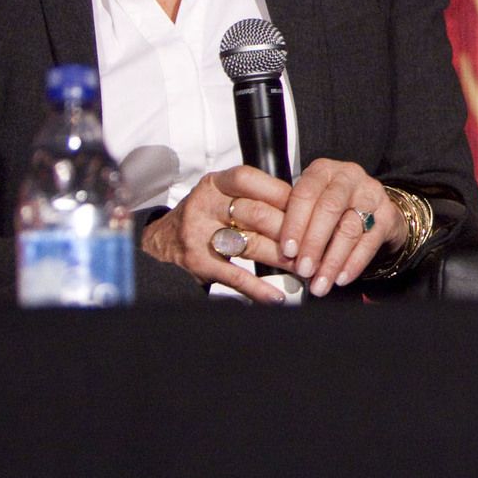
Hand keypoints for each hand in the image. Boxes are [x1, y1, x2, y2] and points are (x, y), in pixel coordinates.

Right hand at [139, 166, 294, 303]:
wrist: (161, 242)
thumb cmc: (204, 215)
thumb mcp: (222, 195)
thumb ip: (255, 195)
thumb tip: (303, 206)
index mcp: (216, 184)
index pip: (252, 180)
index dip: (283, 194)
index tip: (309, 209)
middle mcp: (206, 205)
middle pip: (257, 214)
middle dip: (291, 231)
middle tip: (315, 244)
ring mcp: (199, 234)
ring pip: (250, 243)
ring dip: (281, 258)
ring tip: (304, 268)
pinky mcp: (197, 262)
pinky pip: (233, 275)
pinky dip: (257, 288)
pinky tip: (276, 296)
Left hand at [274, 159, 408, 295]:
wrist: (371, 208)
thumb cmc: (331, 208)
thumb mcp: (309, 203)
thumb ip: (294, 220)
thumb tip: (280, 253)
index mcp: (322, 171)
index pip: (305, 194)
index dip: (295, 224)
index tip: (287, 251)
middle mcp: (348, 177)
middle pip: (329, 209)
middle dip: (314, 244)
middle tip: (304, 270)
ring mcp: (371, 194)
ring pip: (350, 228)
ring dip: (333, 260)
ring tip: (320, 283)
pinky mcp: (387, 215)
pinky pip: (370, 242)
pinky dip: (354, 263)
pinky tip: (341, 278)